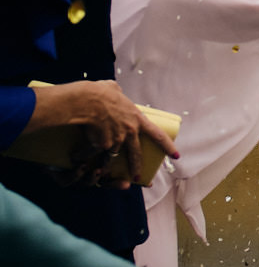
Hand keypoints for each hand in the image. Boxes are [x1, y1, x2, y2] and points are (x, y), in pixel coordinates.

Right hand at [29, 81, 178, 189]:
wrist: (86, 101)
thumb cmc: (98, 92)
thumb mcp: (113, 88)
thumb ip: (117, 93)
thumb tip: (115, 91)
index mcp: (136, 119)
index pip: (158, 135)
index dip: (167, 146)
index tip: (176, 156)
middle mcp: (129, 132)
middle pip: (136, 154)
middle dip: (137, 167)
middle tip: (139, 177)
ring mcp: (116, 140)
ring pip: (112, 158)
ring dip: (105, 167)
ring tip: (99, 174)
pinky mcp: (101, 146)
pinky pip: (91, 154)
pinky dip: (83, 157)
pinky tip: (75, 158)